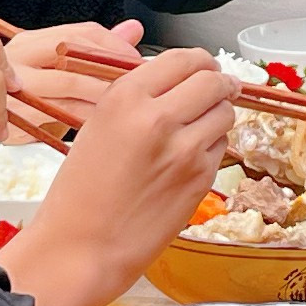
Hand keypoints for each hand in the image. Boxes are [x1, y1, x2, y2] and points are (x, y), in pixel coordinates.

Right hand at [0, 50, 239, 305]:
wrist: (83, 246)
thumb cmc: (80, 192)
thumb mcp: (97, 126)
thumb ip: (136, 99)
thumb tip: (176, 81)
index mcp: (126, 98)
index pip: (181, 59)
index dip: (199, 60)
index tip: (204, 65)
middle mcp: (158, 117)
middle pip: (212, 81)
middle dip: (219, 81)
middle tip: (221, 86)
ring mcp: (185, 149)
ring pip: (225, 112)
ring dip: (219, 113)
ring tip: (202, 124)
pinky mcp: (201, 178)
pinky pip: (221, 147)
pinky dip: (213, 145)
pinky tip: (192, 157)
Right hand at [1, 17, 148, 123]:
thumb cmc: (29, 99)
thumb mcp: (60, 70)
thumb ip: (95, 50)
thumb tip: (134, 29)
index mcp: (33, 41)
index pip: (80, 32)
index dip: (114, 45)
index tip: (136, 61)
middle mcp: (21, 56)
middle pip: (75, 52)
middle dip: (110, 68)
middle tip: (136, 84)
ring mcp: (15, 83)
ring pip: (69, 81)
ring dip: (101, 93)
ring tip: (123, 104)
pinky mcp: (15, 112)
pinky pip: (58, 112)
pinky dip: (83, 117)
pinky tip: (100, 123)